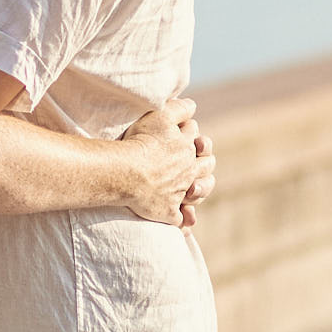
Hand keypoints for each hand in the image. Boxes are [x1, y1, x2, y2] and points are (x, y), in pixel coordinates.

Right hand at [118, 97, 210, 225]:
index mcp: (189, 149)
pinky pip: (180, 220)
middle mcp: (188, 172)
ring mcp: (179, 194)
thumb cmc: (140, 141)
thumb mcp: (160, 115)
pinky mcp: (168, 212)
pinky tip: (186, 226)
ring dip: (198, 192)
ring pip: (198, 194)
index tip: (189, 139)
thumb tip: (193, 106)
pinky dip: (185, 223)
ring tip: (192, 192)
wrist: (124, 171)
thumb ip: (179, 109)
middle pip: (207, 168)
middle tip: (194, 162)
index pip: (199, 141)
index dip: (195, 139)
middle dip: (204, 164)